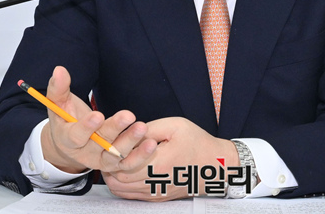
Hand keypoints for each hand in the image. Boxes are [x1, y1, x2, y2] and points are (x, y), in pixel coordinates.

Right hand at [40, 66, 157, 173]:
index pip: (76, 136)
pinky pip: (127, 164)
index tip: (98, 115)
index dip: (86, 127)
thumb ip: (58, 88)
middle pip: (99, 144)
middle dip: (115, 129)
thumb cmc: (66, 119)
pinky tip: (151, 144)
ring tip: (142, 128)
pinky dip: (140, 157)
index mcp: (67, 139)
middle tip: (129, 115)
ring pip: (115, 155)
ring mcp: (100, 161)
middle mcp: (84, 153)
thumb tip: (59, 70)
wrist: (71, 143)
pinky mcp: (114, 165)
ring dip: (130, 143)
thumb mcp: (59, 104)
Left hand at [103, 117, 238, 200]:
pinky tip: (124, 170)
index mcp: (159, 162)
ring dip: (113, 176)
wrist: (216, 166)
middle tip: (108, 150)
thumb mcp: (175, 126)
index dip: (112, 152)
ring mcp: (155, 192)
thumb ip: (149, 128)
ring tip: (114, 160)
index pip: (123, 162)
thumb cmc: (197, 143)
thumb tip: (128, 132)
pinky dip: (122, 185)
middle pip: (118, 179)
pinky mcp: (157, 197)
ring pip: (122, 190)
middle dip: (109, 165)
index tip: (111, 140)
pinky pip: (131, 196)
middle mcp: (155, 182)